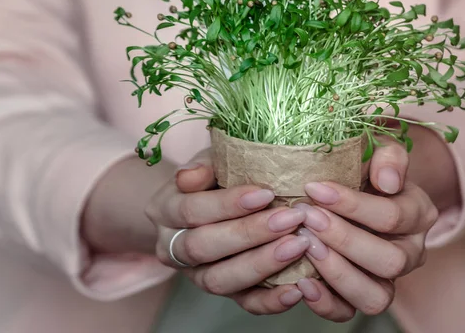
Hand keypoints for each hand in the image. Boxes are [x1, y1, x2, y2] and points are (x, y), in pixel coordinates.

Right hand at [149, 150, 310, 314]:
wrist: (214, 201)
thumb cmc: (218, 174)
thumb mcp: (210, 160)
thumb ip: (204, 165)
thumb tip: (192, 175)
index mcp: (165, 210)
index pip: (192, 210)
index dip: (227, 204)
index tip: (266, 193)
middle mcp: (173, 247)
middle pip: (203, 247)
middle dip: (249, 234)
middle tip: (291, 219)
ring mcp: (196, 275)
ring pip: (219, 280)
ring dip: (261, 265)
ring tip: (298, 246)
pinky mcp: (224, 293)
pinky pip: (243, 304)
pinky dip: (269, 301)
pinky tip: (295, 290)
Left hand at [292, 132, 440, 320]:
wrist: (355, 188)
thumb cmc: (364, 169)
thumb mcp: (379, 151)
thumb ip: (389, 157)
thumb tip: (388, 181)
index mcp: (418, 215)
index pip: (393, 216)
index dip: (353, 205)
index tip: (314, 188)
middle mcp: (410, 254)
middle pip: (389, 261)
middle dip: (345, 240)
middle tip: (308, 218)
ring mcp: (386, 280)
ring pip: (375, 296)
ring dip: (338, 273)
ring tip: (306, 246)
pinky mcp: (360, 297)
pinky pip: (349, 313)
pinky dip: (325, 303)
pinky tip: (301, 281)